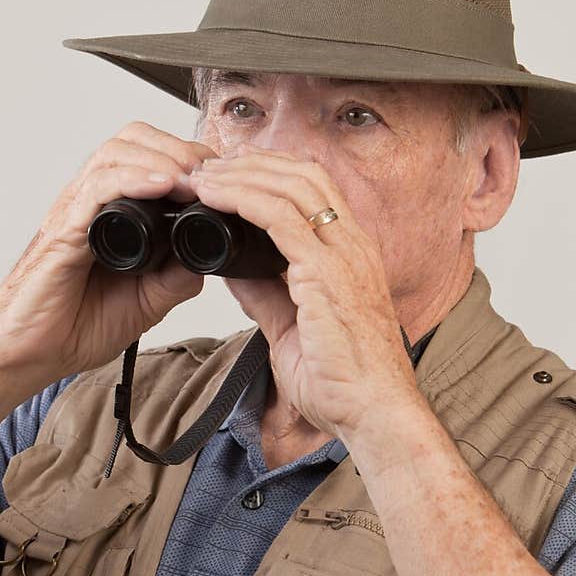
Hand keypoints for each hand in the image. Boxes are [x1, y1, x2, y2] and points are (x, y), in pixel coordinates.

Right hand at [0, 122, 218, 381]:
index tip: (220, 174)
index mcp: (110, 212)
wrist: (31, 355)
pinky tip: (163, 185)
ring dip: (161, 158)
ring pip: (114, 155)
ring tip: (192, 177)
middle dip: (177, 147)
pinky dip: (132, 180)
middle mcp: (89, 204)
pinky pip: (95, 191)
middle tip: (210, 170)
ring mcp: (73, 214)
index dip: (185, 155)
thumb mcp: (146, 302)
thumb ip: (175, 278)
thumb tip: (208, 257)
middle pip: (131, 140)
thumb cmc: (71, 326)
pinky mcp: (62, 234)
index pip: (146, 155)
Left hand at [188, 149, 420, 444]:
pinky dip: (244, 200)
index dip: (269, 170)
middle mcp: (352, 245)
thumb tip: (232, 270)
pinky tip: (215, 197)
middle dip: (250, 162)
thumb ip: (265, 293)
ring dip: (240, 175)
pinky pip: (282, 219)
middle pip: (303, 174)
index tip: (228, 172)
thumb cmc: (343, 380)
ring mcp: (344, 256)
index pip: (313, 187)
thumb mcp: (291, 325)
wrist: (374, 413)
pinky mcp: (328, 274)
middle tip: (207, 165)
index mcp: (350, 253)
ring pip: (291, 187)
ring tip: (202, 176)